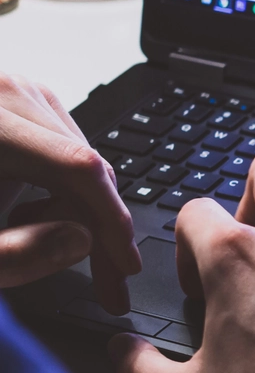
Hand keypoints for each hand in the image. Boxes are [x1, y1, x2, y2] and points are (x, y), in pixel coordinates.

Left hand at [0, 73, 140, 312]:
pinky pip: (62, 149)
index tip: (125, 266)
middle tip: (108, 283)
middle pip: (85, 164)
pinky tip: (31, 214)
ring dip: (80, 210)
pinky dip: (62, 189)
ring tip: (40, 240)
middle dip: (100, 227)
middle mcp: (4, 92)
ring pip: (80, 158)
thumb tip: (81, 240)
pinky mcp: (13, 99)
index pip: (78, 168)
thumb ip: (15, 254)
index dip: (112, 221)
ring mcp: (11, 89)